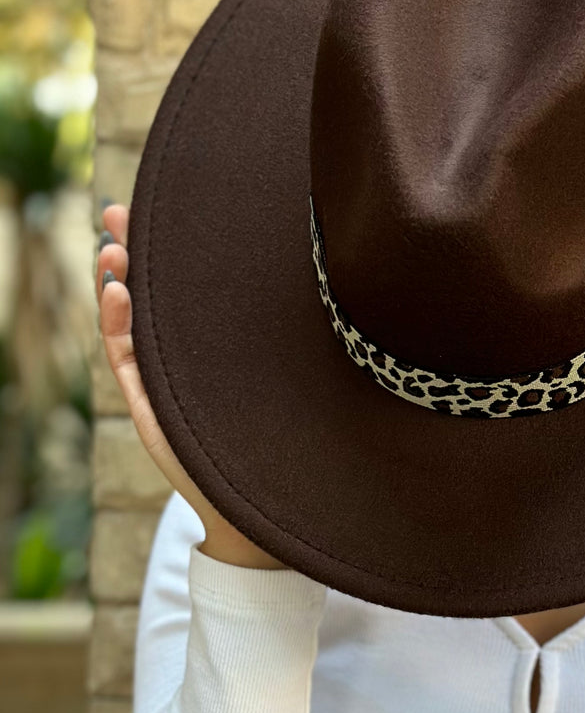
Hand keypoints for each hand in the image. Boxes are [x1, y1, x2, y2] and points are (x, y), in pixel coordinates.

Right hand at [96, 201, 287, 569]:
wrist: (273, 505)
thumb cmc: (296, 435)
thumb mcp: (301, 367)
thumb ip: (304, 328)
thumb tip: (345, 270)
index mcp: (222, 346)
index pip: (193, 286)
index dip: (176, 248)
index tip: (169, 206)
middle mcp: (191, 360)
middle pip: (155, 295)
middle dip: (136, 251)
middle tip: (118, 211)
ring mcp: (167, 383)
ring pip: (131, 324)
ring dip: (116, 283)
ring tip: (111, 248)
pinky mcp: (152, 410)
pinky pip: (126, 362)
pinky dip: (117, 327)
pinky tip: (117, 294)